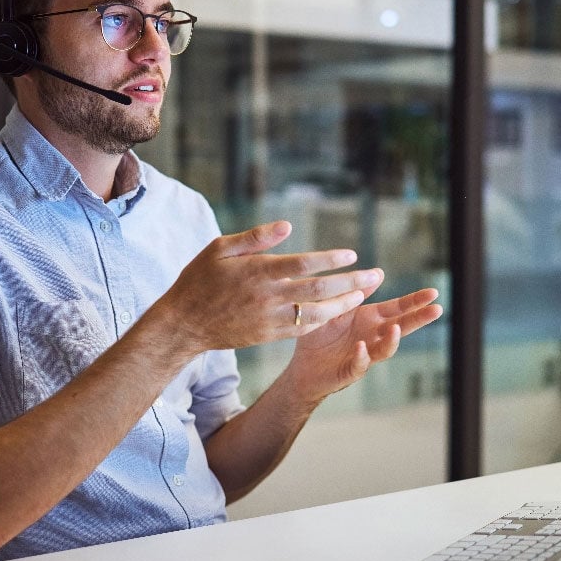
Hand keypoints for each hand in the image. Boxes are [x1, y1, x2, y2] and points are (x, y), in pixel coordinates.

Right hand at [146, 221, 382, 355]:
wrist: (184, 323)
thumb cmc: (200, 279)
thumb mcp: (220, 249)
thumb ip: (255, 237)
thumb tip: (288, 226)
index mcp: (258, 271)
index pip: (303, 264)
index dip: (330, 260)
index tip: (352, 255)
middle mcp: (268, 296)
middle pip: (318, 290)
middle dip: (351, 282)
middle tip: (376, 276)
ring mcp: (269, 319)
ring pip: (316, 313)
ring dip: (343, 304)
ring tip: (363, 295)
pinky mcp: (268, 335)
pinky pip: (302, 328)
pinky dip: (323, 320)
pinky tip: (338, 312)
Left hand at [285, 279, 442, 404]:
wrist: (301, 365)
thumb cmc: (320, 334)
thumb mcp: (337, 307)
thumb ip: (356, 292)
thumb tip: (379, 272)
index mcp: (370, 319)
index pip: (398, 309)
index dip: (415, 301)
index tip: (433, 293)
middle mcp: (372, 337)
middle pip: (401, 327)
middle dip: (418, 319)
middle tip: (437, 309)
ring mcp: (364, 355)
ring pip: (385, 350)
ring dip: (392, 340)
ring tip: (395, 328)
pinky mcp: (349, 371)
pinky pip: (358, 365)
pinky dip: (361, 357)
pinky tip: (360, 347)